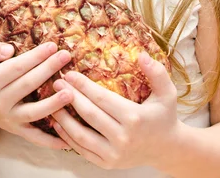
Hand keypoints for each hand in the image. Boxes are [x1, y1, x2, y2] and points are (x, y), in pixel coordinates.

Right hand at [0, 39, 73, 149]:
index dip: (35, 56)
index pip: (16, 67)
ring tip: (71, 92)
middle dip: (49, 69)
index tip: (52, 45)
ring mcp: (7, 118)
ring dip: (54, 103)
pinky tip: (66, 140)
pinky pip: (33, 137)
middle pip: (28, 85)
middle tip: (66, 56)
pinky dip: (49, 141)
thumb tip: (9, 50)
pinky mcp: (14, 129)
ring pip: (33, 112)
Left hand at [51, 52, 181, 169]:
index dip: (83, 86)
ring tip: (51, 102)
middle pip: (89, 115)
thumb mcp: (167, 93)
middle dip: (70, 97)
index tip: (69, 73)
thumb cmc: (164, 116)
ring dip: (63, 118)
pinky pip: (82, 150)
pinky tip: (58, 123)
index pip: (102, 99)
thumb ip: (157, 73)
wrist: (167, 149)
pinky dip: (67, 137)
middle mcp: (123, 138)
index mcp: (134, 118)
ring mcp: (114, 154)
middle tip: (56, 82)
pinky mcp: (107, 164)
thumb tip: (143, 55)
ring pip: (81, 135)